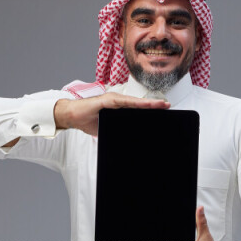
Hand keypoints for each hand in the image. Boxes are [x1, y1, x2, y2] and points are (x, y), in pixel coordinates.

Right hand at [53, 91, 169, 136]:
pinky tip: (143, 104)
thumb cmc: (88, 120)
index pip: (137, 108)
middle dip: (153, 105)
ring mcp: (112, 100)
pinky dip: (133, 103)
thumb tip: (129, 140)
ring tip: (160, 105)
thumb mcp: (107, 128)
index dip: (150, 109)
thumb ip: (118, 130)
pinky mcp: (106, 101)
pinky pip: (122, 102)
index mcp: (119, 108)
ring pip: (134, 101)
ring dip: (147, 103)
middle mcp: (117, 101)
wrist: (72, 116)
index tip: (163, 110)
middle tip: (168, 106)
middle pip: (139, 104)